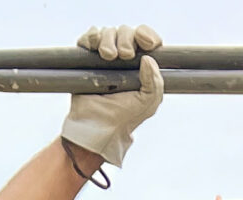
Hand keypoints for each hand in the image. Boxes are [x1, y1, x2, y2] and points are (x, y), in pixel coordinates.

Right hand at [60, 26, 163, 168]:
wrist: (98, 124)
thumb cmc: (125, 117)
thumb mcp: (149, 102)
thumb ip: (156, 82)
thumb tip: (147, 57)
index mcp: (140, 64)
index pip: (146, 38)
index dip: (147, 35)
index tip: (147, 43)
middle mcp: (123, 57)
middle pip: (126, 32)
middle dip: (127, 39)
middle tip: (125, 55)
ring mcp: (104, 56)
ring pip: (108, 32)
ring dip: (109, 40)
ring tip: (108, 56)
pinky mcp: (86, 57)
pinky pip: (90, 36)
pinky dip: (92, 36)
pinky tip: (95, 47)